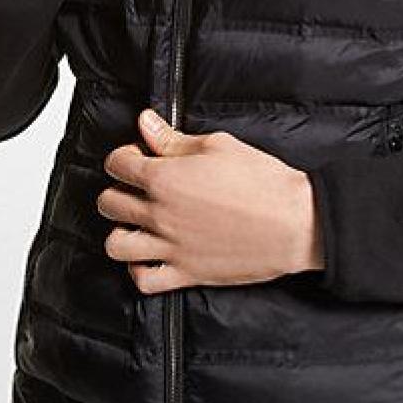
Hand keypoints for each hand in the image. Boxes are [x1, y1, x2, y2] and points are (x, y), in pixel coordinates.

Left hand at [97, 110, 324, 293]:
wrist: (293, 222)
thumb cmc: (262, 181)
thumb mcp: (217, 146)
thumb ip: (173, 139)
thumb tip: (145, 122)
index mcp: (165, 178)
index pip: (117, 164)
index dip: (124, 155)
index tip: (139, 155)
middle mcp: (160, 214)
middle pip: (109, 203)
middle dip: (118, 189)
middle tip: (138, 186)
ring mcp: (171, 247)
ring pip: (116, 244)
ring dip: (120, 230)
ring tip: (137, 222)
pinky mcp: (186, 274)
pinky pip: (143, 280)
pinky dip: (138, 269)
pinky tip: (149, 255)